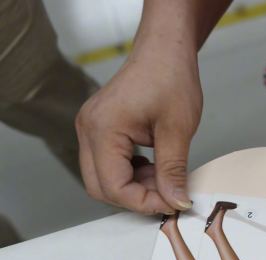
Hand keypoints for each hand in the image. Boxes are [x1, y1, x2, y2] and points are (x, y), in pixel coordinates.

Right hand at [76, 38, 201, 214]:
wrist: (164, 50)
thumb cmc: (170, 78)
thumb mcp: (177, 129)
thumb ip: (173, 170)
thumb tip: (176, 202)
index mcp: (103, 129)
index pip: (113, 186)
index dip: (143, 202)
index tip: (173, 204)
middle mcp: (88, 130)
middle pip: (100, 187)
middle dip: (135, 198)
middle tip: (168, 196)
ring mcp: (91, 129)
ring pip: (103, 178)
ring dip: (133, 186)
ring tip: (164, 178)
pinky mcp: (100, 129)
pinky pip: (107, 164)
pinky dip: (130, 173)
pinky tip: (153, 167)